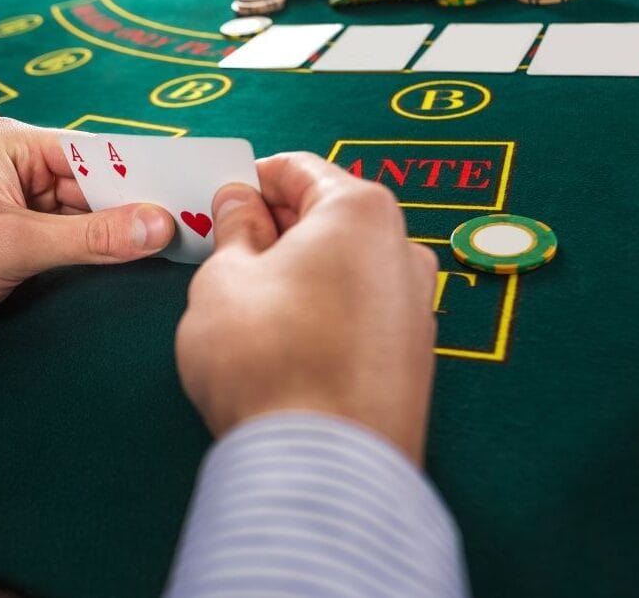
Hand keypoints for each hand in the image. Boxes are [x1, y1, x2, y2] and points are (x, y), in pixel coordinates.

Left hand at [0, 118, 173, 378]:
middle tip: (195, 232)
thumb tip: (159, 226)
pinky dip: (99, 258)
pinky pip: (72, 246)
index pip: (97, 155)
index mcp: (16, 147)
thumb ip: (89, 239)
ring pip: (88, 220)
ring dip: (120, 239)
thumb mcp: (13, 246)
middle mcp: (21, 172)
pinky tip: (135, 269)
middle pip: (98, 188)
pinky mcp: (18, 246)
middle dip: (137, 212)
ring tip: (177, 251)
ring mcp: (20, 211)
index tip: (193, 196)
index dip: (144, 178)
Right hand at [175, 153, 437, 464]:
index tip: (223, 198)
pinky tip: (288, 342)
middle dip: (277, 227)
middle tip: (227, 250)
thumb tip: (240, 205)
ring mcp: (416, 306)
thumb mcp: (223, 279)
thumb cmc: (268, 361)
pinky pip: (361, 311)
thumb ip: (233, 230)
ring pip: (346, 266)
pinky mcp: (415, 356)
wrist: (323, 469)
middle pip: (330, 217)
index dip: (253, 179)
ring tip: (252, 303)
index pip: (300, 169)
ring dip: (300, 271)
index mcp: (360, 211)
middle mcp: (403, 249)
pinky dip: (325, 310)